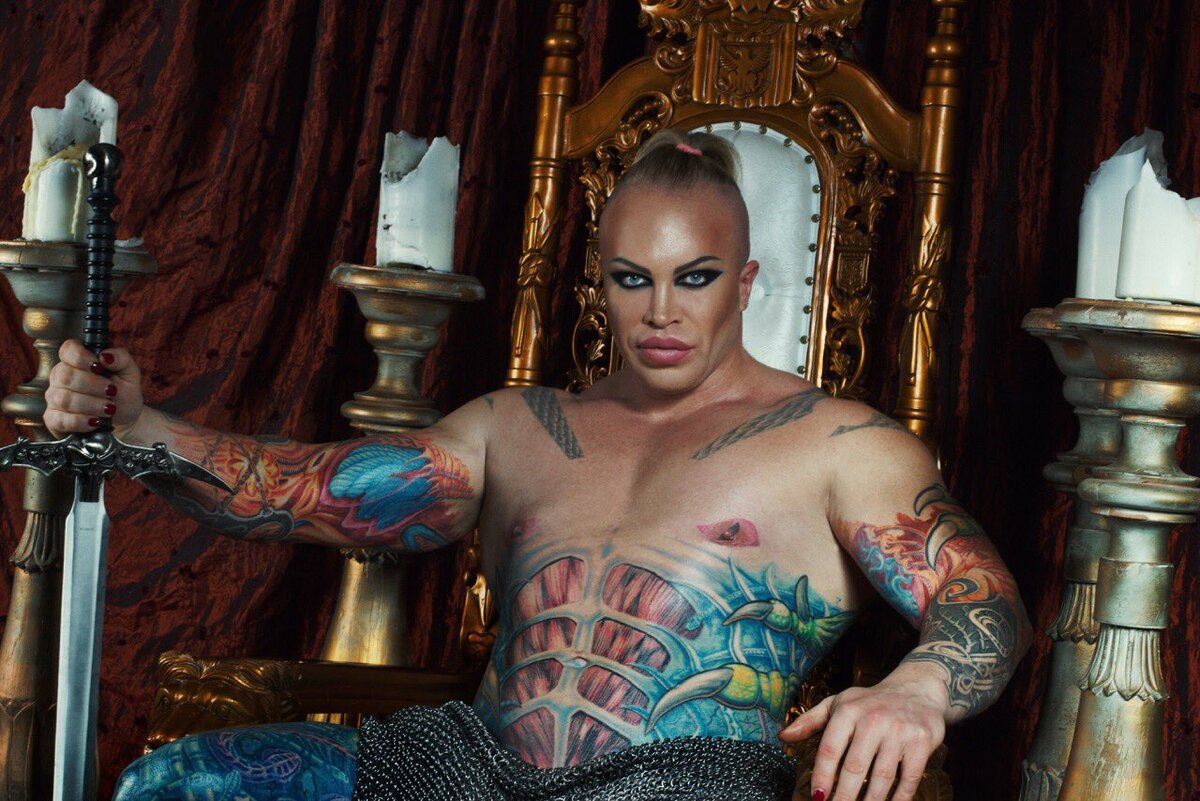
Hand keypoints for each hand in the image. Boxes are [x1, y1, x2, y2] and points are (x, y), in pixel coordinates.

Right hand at [45, 339, 145, 439]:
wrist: (125, 417)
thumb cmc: (124, 391)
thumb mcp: (130, 372)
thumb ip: (121, 358)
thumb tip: (105, 356)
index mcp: (77, 360)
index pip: (67, 349)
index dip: (80, 357)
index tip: (99, 367)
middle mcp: (60, 377)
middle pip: (65, 376)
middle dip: (92, 385)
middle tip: (112, 391)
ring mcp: (55, 398)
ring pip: (63, 399)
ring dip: (90, 404)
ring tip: (109, 408)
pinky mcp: (54, 419)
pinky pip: (58, 420)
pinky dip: (80, 421)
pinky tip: (95, 421)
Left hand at [779, 668, 946, 800]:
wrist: (917, 689)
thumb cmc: (871, 701)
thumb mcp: (839, 703)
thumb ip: (810, 720)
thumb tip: (784, 736)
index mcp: (848, 711)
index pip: (830, 749)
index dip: (821, 776)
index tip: (817, 797)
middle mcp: (873, 720)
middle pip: (854, 768)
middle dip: (843, 797)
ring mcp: (898, 732)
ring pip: (881, 777)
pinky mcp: (920, 742)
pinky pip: (908, 779)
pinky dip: (898, 798)